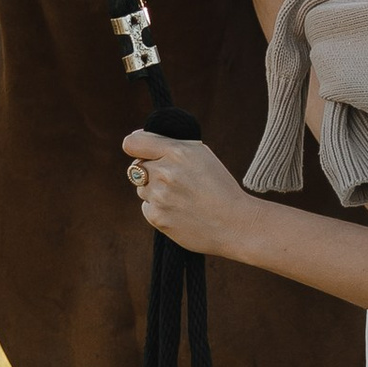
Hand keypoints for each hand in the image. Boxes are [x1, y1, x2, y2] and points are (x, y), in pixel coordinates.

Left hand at [123, 127, 259, 258]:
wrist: (235, 224)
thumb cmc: (220, 186)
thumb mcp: (201, 155)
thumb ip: (171, 146)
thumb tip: (139, 142)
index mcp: (177, 152)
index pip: (133, 143)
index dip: (135, 146)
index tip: (143, 151)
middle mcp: (164, 172)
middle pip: (137, 166)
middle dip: (151, 171)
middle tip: (175, 180)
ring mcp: (159, 196)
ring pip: (141, 188)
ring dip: (155, 190)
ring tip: (182, 197)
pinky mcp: (157, 217)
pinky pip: (146, 207)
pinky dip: (158, 208)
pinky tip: (180, 211)